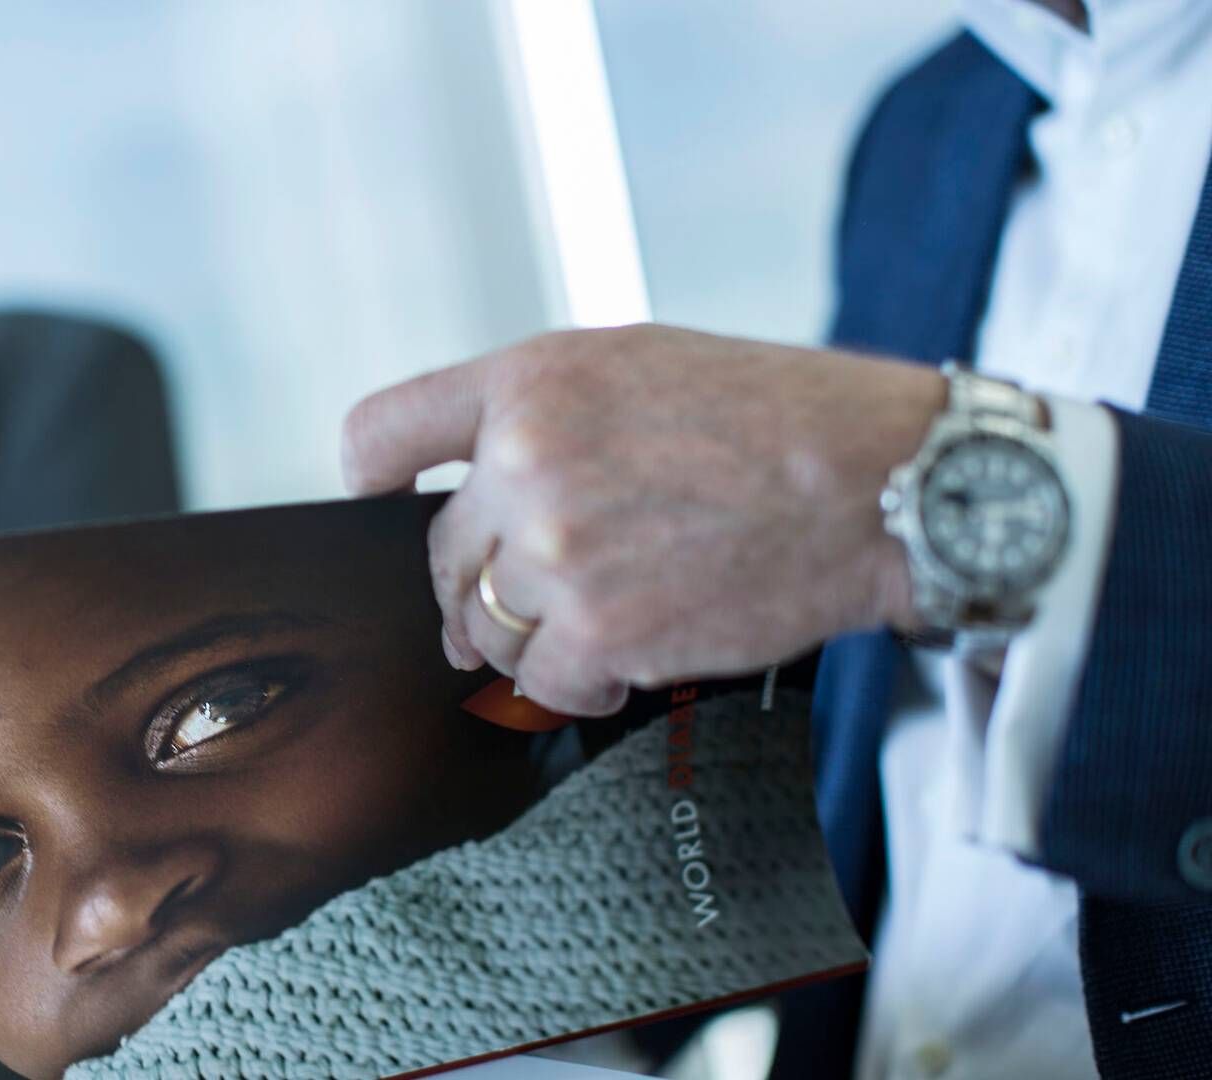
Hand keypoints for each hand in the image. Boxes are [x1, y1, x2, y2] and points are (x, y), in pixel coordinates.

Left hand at [341, 324, 943, 714]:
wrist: (881, 482)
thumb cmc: (774, 418)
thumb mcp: (635, 365)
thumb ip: (539, 413)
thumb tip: (471, 486)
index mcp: (527, 382)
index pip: (380, 434)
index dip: (372, 479)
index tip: (383, 503)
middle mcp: (524, 462)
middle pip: (439, 557)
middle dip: (479, 583)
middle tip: (530, 594)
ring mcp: (555, 552)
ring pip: (484, 627)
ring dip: (528, 639)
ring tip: (598, 620)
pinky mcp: (597, 631)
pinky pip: (541, 683)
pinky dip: (577, 684)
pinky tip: (626, 658)